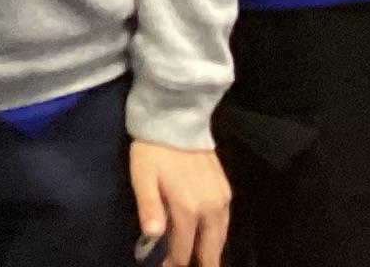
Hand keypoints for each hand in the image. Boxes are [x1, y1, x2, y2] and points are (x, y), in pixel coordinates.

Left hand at [129, 139, 230, 266]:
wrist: (177, 118)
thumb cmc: (154, 150)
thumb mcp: (143, 177)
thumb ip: (149, 207)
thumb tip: (153, 236)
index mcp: (188, 208)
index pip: (183, 249)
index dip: (173, 263)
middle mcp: (210, 208)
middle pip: (209, 250)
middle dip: (200, 264)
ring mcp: (221, 199)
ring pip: (221, 238)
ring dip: (211, 253)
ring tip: (202, 262)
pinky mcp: (226, 189)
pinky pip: (225, 222)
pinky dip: (218, 236)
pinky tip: (210, 239)